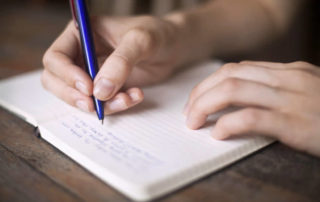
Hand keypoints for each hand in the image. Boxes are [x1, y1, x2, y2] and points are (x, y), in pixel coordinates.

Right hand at [42, 16, 184, 114]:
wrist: (172, 46)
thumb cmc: (156, 34)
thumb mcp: (140, 41)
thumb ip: (120, 63)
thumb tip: (99, 92)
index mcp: (80, 34)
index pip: (56, 57)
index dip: (66, 75)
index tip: (88, 88)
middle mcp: (81, 54)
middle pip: (57, 81)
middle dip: (74, 96)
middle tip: (94, 105)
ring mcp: (92, 72)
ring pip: (79, 96)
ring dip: (99, 104)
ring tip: (126, 99)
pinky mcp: (106, 87)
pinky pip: (101, 103)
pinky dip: (115, 105)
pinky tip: (135, 96)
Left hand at [185, 61, 319, 156]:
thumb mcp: (306, 94)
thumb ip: (277, 91)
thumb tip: (241, 99)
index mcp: (289, 72)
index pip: (237, 69)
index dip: (210, 83)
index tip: (197, 99)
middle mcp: (288, 79)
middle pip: (228, 76)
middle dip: (201, 93)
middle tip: (189, 112)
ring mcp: (292, 99)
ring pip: (233, 90)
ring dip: (205, 105)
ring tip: (194, 122)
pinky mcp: (296, 123)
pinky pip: (251, 117)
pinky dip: (228, 123)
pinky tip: (218, 133)